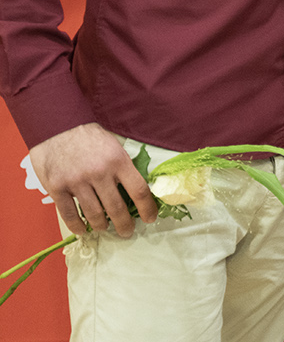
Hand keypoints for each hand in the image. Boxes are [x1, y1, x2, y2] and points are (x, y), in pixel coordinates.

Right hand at [29, 123, 156, 236]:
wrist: (58, 127)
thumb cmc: (90, 137)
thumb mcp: (114, 146)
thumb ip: (123, 167)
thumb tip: (137, 190)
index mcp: (118, 161)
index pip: (139, 190)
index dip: (147, 208)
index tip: (150, 218)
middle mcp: (99, 173)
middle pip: (117, 207)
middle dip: (124, 224)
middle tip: (127, 232)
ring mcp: (77, 181)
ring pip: (94, 214)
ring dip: (101, 226)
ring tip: (105, 228)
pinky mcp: (57, 188)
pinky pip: (69, 214)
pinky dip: (77, 226)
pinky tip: (83, 230)